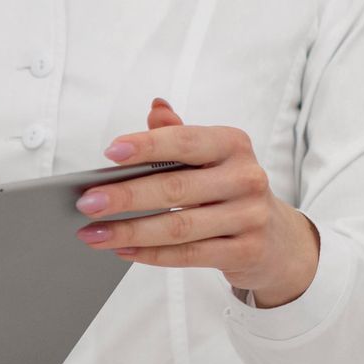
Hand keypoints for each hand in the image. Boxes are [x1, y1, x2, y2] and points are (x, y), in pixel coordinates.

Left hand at [77, 97, 320, 308]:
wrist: (277, 239)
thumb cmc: (229, 188)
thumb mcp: (211, 156)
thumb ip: (179, 135)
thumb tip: (156, 108)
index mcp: (233, 145)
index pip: (185, 142)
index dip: (147, 146)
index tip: (110, 152)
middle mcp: (245, 178)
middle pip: (175, 188)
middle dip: (125, 196)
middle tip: (86, 202)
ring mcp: (249, 217)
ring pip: (179, 227)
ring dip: (129, 231)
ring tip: (92, 233)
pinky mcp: (245, 252)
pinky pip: (189, 255)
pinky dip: (151, 255)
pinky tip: (122, 250)